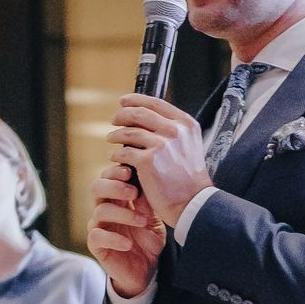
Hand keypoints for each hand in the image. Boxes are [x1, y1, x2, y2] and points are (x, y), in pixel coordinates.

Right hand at [87, 163, 167, 297]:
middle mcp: (105, 209)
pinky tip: (128, 243)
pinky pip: (97, 236)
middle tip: (132, 191)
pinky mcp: (96, 244)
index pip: (109, 177)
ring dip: (123, 214)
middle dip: (114, 186)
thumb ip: (148, 203)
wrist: (146, 270)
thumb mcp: (153, 220)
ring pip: (100, 211)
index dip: (116, 171)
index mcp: (118, 199)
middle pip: (97, 187)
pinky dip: (114, 238)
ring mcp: (99, 226)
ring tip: (142, 221)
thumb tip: (145, 184)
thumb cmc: (148, 241)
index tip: (131, 171)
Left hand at [106, 96, 209, 228]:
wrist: (193, 204)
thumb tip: (149, 121)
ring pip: (129, 132)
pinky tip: (114, 157)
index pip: (156, 103)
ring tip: (111, 138)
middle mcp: (175, 131)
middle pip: (140, 114)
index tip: (124, 102)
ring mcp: (161, 145)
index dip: (136, 100)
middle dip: (122, 115)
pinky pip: (124, 152)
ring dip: (116, 135)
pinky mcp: (148, 162)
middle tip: (114, 119)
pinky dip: (116, 155)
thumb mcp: (190, 147)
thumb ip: (174, 132)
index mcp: (186, 125)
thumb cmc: (190, 180)